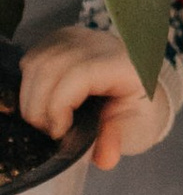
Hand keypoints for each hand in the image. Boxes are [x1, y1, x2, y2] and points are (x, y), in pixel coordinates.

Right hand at [15, 25, 171, 172]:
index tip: (60, 132)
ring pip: (38, 61)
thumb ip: (116, 141)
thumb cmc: (137, 113)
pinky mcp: (63, 39)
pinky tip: (42, 101)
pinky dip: (30, 83)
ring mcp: (81, 37)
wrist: (140, 91)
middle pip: (51, 66)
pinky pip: (35, 57)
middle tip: (51, 131)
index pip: (79, 74)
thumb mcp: (135, 132)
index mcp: (125, 65)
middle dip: (40, 106)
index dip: (59, 105)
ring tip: (46, 120)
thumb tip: (106, 158)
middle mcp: (102, 44)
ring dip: (31, 97)